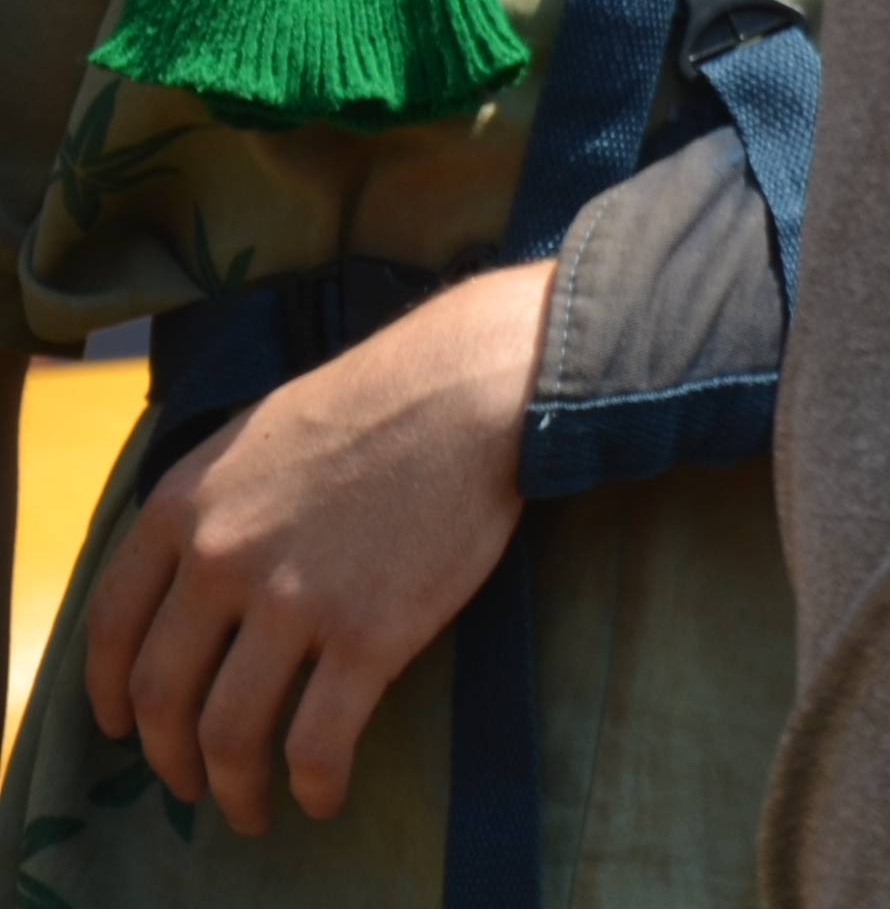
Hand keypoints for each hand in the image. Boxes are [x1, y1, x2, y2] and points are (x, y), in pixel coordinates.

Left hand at [85, 261, 550, 828]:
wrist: (472, 387)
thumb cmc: (379, 400)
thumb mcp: (256, 437)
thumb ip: (212, 507)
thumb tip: (195, 577)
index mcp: (182, 509)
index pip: (111, 626)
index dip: (108, 691)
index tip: (123, 726)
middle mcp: (219, 561)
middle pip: (162, 693)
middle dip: (169, 756)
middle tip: (191, 783)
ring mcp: (292, 601)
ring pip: (230, 731)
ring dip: (233, 789)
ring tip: (250, 811)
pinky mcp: (368, 635)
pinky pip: (318, 740)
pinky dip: (313, 784)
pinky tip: (322, 797)